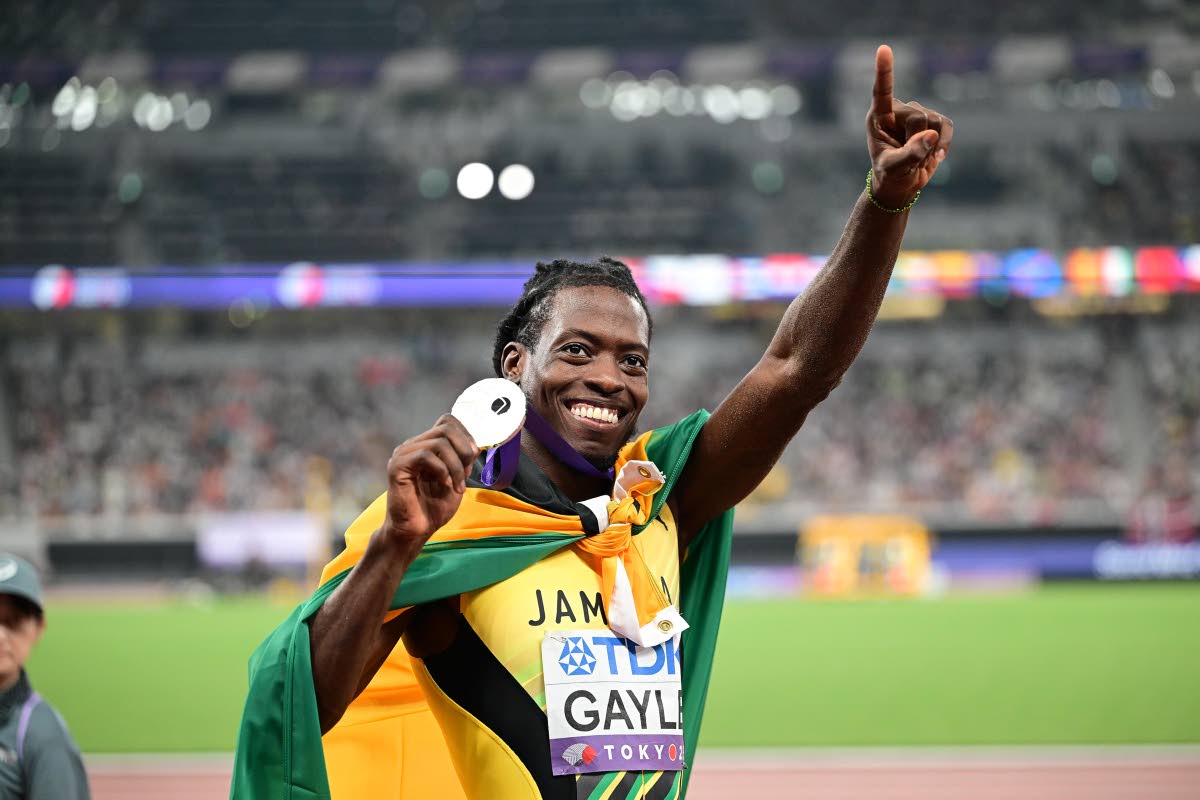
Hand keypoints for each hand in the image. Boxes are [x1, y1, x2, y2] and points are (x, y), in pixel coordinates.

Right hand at [381, 414, 477, 547]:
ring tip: (457, 486)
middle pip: (446, 428)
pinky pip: (425, 455)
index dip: (466, 434)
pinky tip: (444, 484)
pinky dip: (442, 470)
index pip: (447, 421)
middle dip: (464, 450)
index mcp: (425, 445)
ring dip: (455, 466)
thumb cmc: (434, 508)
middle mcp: (413, 445)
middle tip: (466, 474)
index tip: (472, 458)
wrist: (416, 531)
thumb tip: (474, 445)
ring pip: (439, 442)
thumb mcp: (456, 479)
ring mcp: (403, 454)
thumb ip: (462, 460)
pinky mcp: (397, 467)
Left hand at [866, 45, 954, 208]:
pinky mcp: (934, 121)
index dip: (885, 71)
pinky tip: (938, 156)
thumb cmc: (890, 175)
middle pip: (918, 117)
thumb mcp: (894, 169)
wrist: (902, 183)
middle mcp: (898, 110)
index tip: (883, 49)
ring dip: (930, 145)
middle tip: (906, 157)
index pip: (881, 92)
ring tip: (916, 157)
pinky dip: (945, 143)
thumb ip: (910, 154)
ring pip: (934, 121)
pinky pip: (947, 127)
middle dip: (917, 141)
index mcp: (879, 118)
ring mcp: (917, 113)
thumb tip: (930, 134)